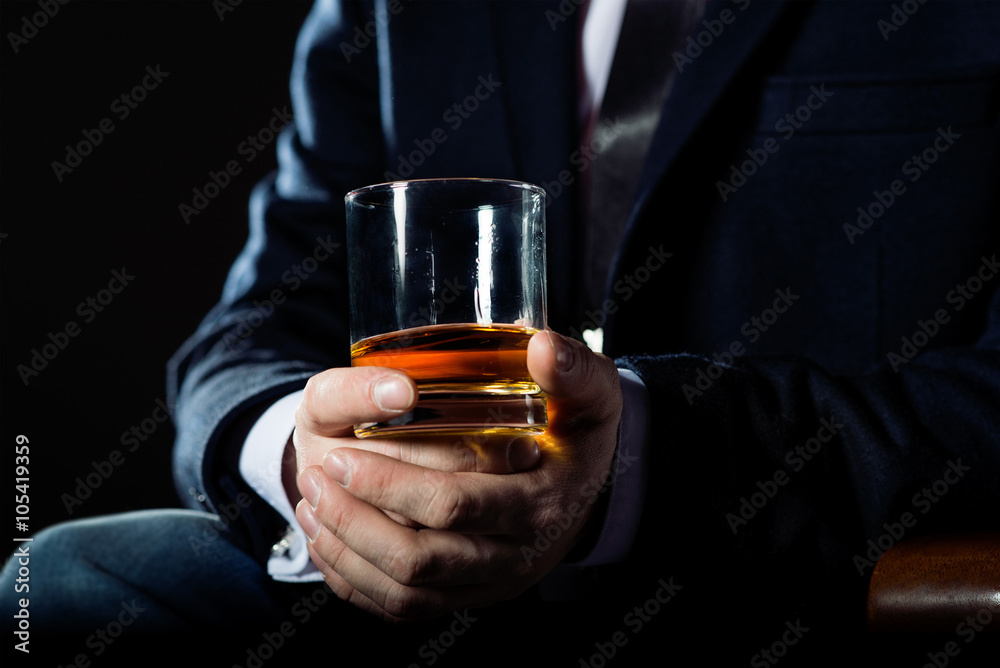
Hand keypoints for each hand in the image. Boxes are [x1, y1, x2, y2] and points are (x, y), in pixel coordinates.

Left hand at [297, 330, 622, 620]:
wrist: (584, 482)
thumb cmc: (575, 426)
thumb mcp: (589, 391)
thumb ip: (571, 369)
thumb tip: (538, 348)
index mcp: (541, 504)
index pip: (453, 505)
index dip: (388, 485)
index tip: (338, 454)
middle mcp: (516, 556)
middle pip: (419, 558)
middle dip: (353, 520)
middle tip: (312, 475)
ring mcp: (490, 585)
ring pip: (404, 593)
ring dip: (347, 552)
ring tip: (309, 504)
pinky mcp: (469, 598)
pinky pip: (403, 610)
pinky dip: (357, 582)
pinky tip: (328, 543)